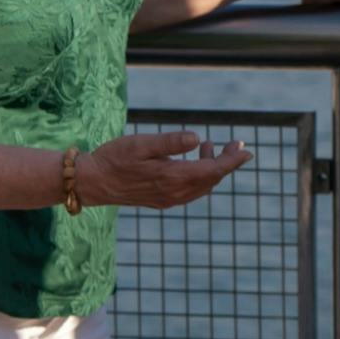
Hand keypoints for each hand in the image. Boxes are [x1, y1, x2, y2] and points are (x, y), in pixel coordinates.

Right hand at [77, 130, 253, 210]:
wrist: (93, 183)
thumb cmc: (114, 158)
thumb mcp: (141, 144)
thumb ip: (170, 142)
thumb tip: (197, 138)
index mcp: (172, 178)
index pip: (212, 171)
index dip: (231, 161)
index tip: (247, 151)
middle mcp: (174, 193)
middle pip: (211, 179)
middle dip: (226, 162)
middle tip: (236, 143)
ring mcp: (169, 199)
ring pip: (202, 186)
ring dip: (212, 167)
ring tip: (210, 145)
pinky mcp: (162, 200)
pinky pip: (191, 190)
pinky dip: (199, 175)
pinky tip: (193, 160)